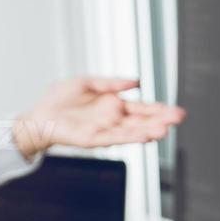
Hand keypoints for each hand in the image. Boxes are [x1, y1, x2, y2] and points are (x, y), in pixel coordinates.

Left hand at [12, 78, 185, 160]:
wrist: (39, 115)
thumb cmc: (59, 99)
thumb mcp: (88, 82)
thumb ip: (111, 83)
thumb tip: (137, 81)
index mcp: (114, 106)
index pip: (141, 108)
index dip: (157, 109)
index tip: (174, 110)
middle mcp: (113, 120)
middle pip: (142, 120)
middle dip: (160, 119)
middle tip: (180, 117)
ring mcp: (105, 130)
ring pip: (132, 131)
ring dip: (149, 131)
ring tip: (166, 129)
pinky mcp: (94, 139)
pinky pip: (115, 138)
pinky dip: (130, 137)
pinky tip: (144, 135)